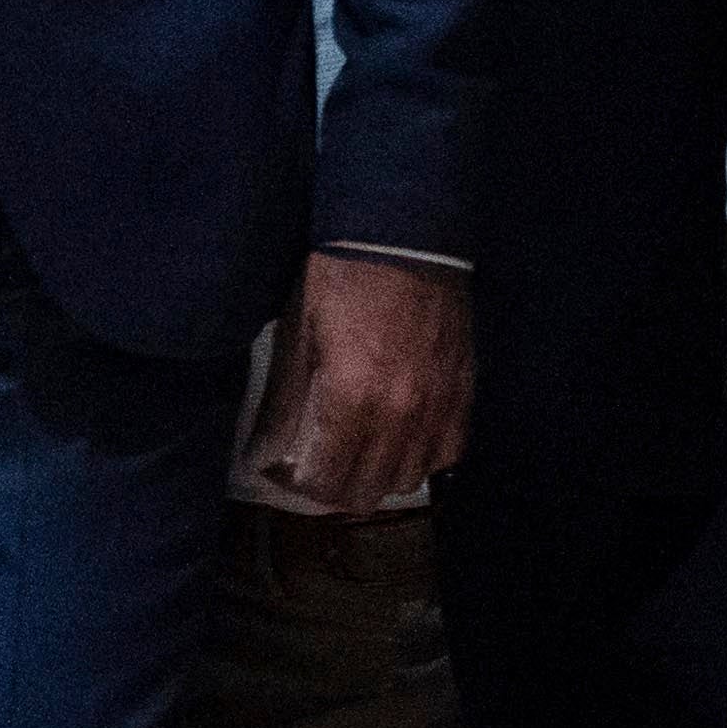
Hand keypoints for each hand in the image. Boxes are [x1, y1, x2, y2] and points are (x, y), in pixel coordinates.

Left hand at [261, 252, 472, 513]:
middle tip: (314, 464)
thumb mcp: (298, 334)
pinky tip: (400, 440)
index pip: (323, 482)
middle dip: (331, 488)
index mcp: (351, 401)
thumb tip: (263, 454)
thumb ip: (283, 404)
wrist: (404, 234)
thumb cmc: (341, 277)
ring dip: (376, 477)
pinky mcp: (463, 393)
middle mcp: (399, 417)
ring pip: (406, 480)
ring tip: (356, 453)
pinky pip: (447, 454)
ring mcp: (437, 408)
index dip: (295, 485)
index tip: (280, 469)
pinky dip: (421, 458)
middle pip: (364, 493)